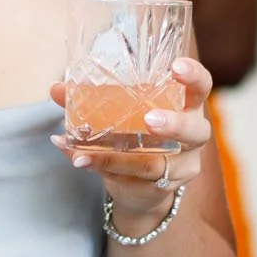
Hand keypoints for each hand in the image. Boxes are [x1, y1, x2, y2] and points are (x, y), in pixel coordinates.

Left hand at [52, 55, 214, 224]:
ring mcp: (181, 166)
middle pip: (194, 130)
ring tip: (85, 153)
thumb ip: (91, 99)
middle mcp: (192, 136)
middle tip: (150, 120)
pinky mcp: (162, 189)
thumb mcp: (120, 112)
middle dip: (174, 124)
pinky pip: (134, 180)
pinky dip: (103, 168)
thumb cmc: (137, 134)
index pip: (201, 87)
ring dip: (118, 158)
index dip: (193, 76)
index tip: (176, 66)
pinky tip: (79, 160)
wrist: (141, 184)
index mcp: (185, 105)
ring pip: (158, 165)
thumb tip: (56, 88)